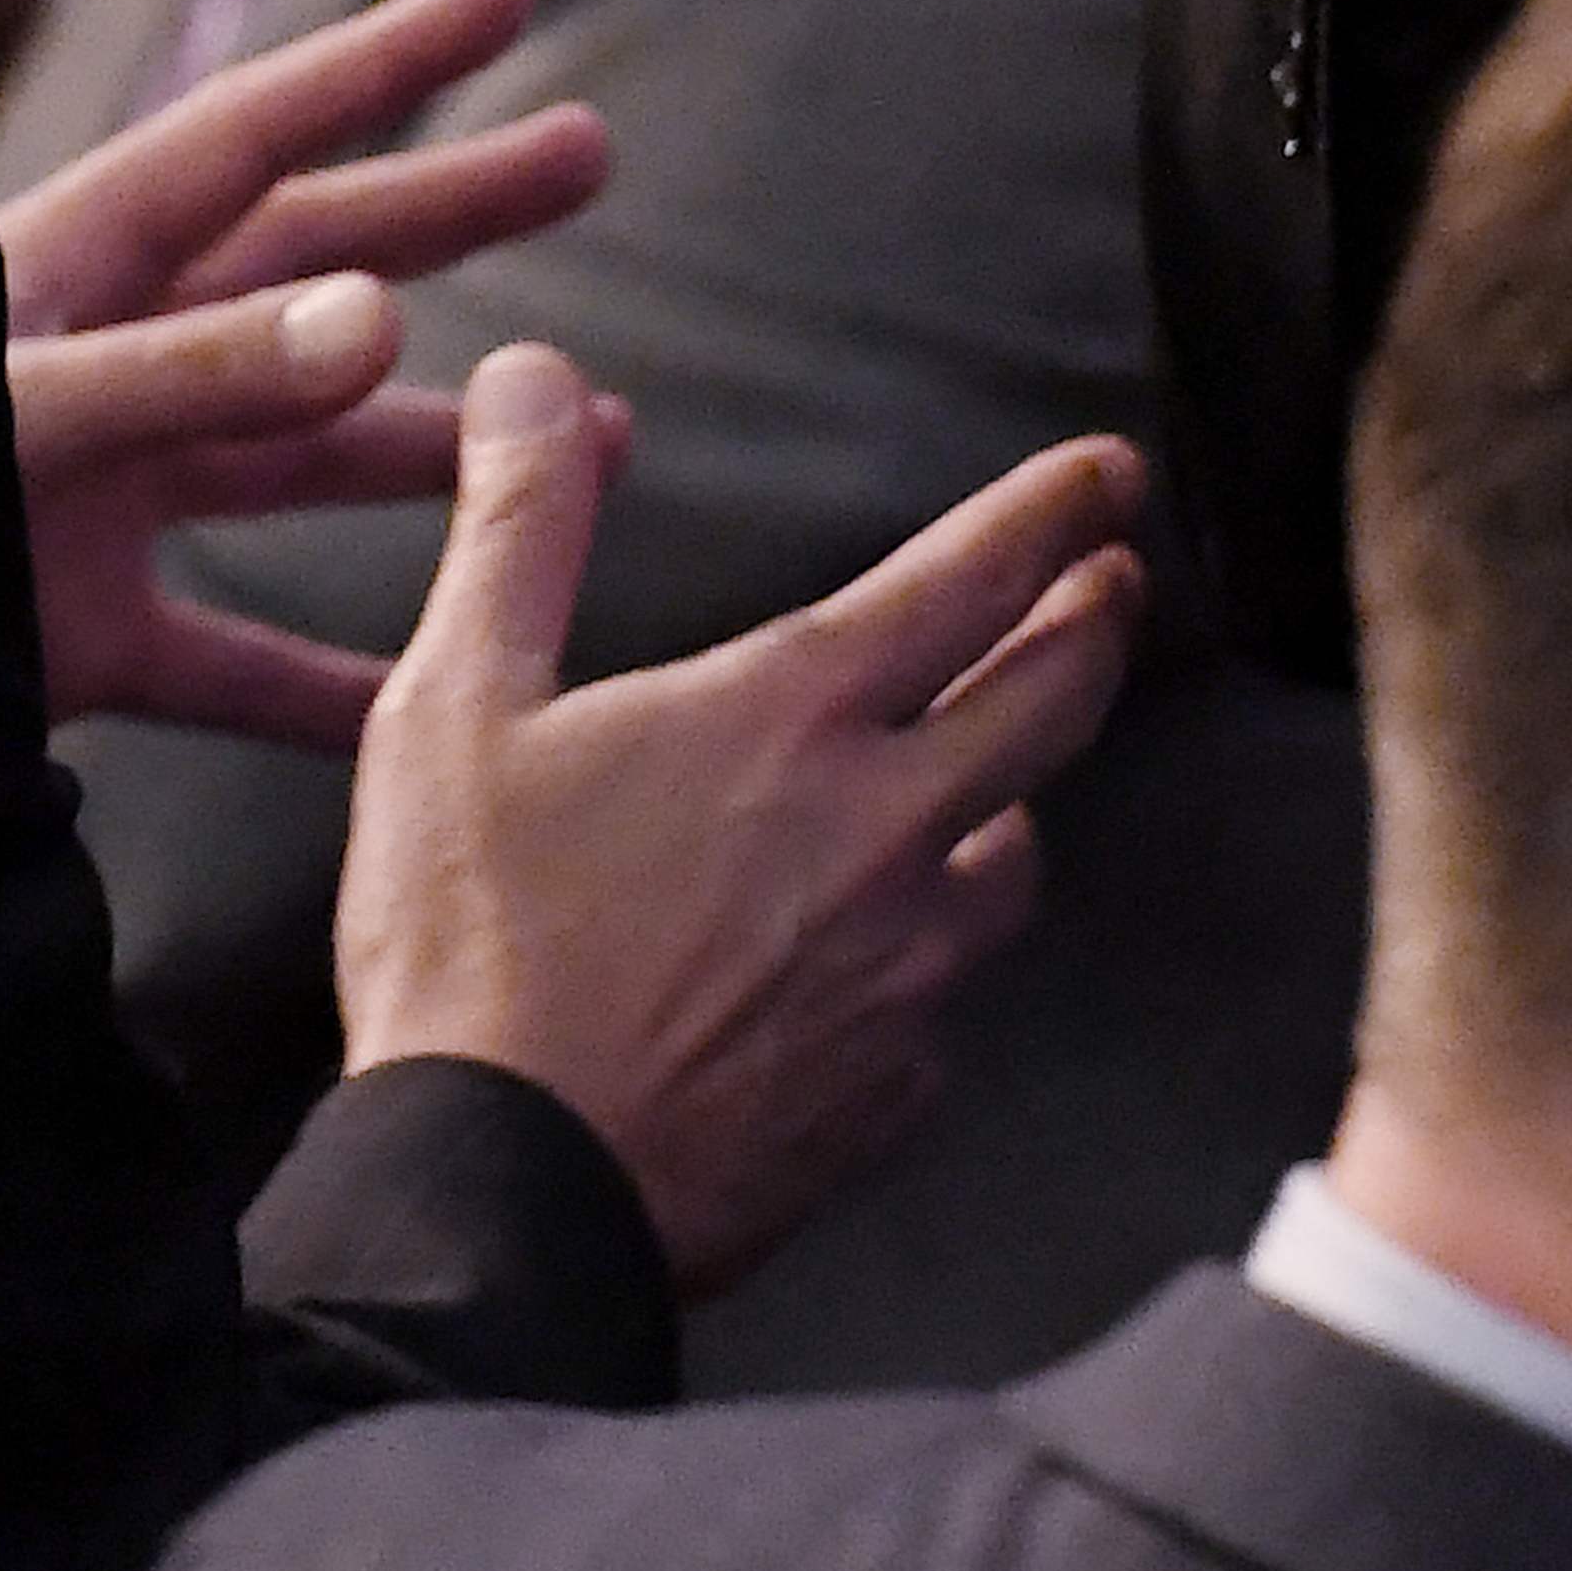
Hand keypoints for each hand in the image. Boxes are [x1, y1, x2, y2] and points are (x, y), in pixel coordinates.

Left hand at [0, 0, 615, 746]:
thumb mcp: (16, 424)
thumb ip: (193, 376)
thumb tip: (387, 316)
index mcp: (65, 268)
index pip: (257, 133)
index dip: (388, 59)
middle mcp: (94, 364)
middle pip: (309, 261)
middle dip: (451, 210)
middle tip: (592, 150)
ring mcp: (89, 496)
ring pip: (302, 452)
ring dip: (440, 449)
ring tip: (598, 442)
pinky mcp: (70, 630)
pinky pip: (232, 658)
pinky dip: (329, 681)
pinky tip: (432, 695)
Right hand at [333, 347, 1145, 1292]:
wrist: (504, 1191)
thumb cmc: (471, 944)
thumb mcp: (456, 702)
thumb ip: (519, 527)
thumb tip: (539, 380)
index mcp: (794, 717)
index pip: (975, 576)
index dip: (1057, 508)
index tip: (1112, 471)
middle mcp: (884, 830)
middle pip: (1054, 702)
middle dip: (1094, 624)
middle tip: (1114, 584)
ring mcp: (902, 969)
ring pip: (1015, 858)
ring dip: (1014, 801)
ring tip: (999, 782)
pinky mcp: (887, 1087)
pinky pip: (941, 1005)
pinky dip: (923, 966)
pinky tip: (882, 968)